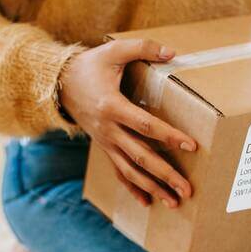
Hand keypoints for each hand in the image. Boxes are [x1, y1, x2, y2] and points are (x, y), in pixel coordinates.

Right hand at [60, 39, 196, 207]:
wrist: (58, 84)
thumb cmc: (90, 66)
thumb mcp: (113, 51)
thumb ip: (142, 48)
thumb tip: (171, 52)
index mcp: (112, 106)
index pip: (145, 125)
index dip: (169, 136)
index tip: (192, 146)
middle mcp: (108, 130)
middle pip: (140, 157)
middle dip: (165, 174)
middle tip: (187, 189)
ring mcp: (106, 142)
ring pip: (131, 171)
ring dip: (153, 188)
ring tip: (175, 202)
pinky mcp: (104, 148)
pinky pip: (119, 172)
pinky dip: (133, 189)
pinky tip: (148, 202)